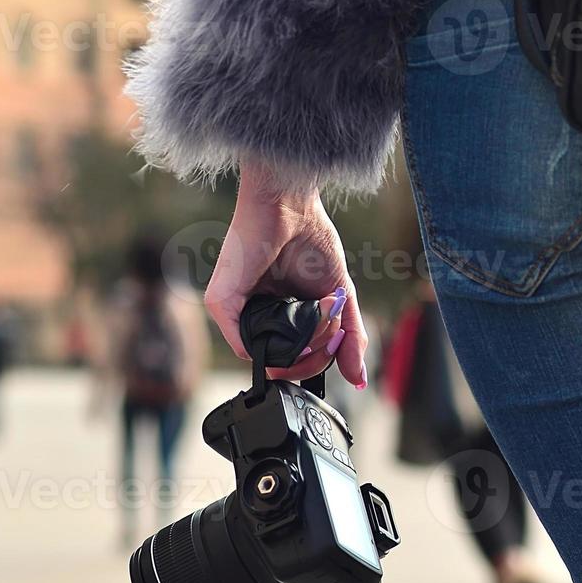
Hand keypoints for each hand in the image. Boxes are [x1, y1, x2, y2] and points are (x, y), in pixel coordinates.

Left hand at [204, 160, 368, 387]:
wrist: (290, 205)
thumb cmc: (311, 239)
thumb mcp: (340, 295)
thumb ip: (350, 337)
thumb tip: (360, 378)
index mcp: (281, 315)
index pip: (296, 358)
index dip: (322, 358)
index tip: (339, 339)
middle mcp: (257, 317)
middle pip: (286, 364)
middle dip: (319, 354)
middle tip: (335, 328)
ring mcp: (237, 313)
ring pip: (271, 358)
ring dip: (307, 344)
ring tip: (324, 311)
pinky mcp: (221, 304)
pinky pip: (247, 346)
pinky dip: (283, 338)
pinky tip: (303, 315)